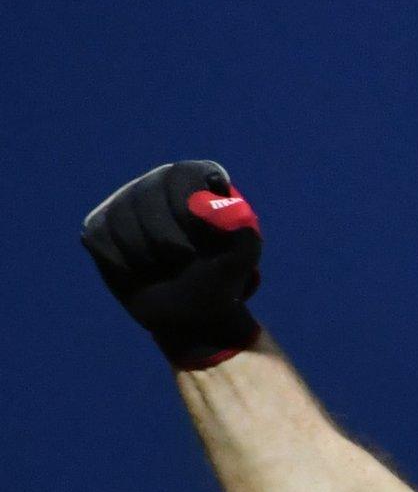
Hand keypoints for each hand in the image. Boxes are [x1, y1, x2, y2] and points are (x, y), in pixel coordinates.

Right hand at [81, 160, 263, 368]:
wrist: (192, 315)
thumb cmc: (220, 282)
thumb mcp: (240, 262)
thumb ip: (244, 236)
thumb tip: (231, 214)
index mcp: (196, 180)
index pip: (183, 176)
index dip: (189, 213)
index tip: (200, 241)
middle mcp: (158, 182)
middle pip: (147, 196)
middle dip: (168, 240)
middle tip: (184, 260)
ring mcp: (125, 202)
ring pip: (120, 219)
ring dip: (145, 256)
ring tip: (164, 267)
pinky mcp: (100, 226)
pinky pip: (99, 238)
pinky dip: (121, 263)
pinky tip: (139, 270)